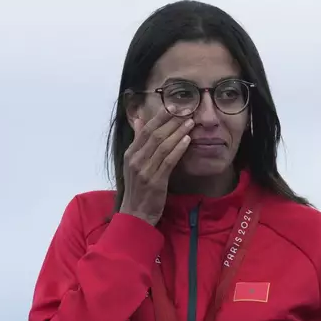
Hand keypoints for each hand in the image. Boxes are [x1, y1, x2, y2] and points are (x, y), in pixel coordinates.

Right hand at [119, 106, 194, 225]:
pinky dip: (178, 149)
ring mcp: (144, 171)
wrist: (135, 214)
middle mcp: (135, 160)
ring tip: (190, 122)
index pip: (145, 130)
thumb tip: (137, 119)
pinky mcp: (155, 181)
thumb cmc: (138, 188)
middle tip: (186, 110)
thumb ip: (137, 141)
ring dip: (178, 132)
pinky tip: (187, 141)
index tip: (173, 106)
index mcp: (130, 154)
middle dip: (171, 121)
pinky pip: (168, 161)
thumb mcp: (133, 163)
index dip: (160, 117)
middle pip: (154, 135)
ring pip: (163, 146)